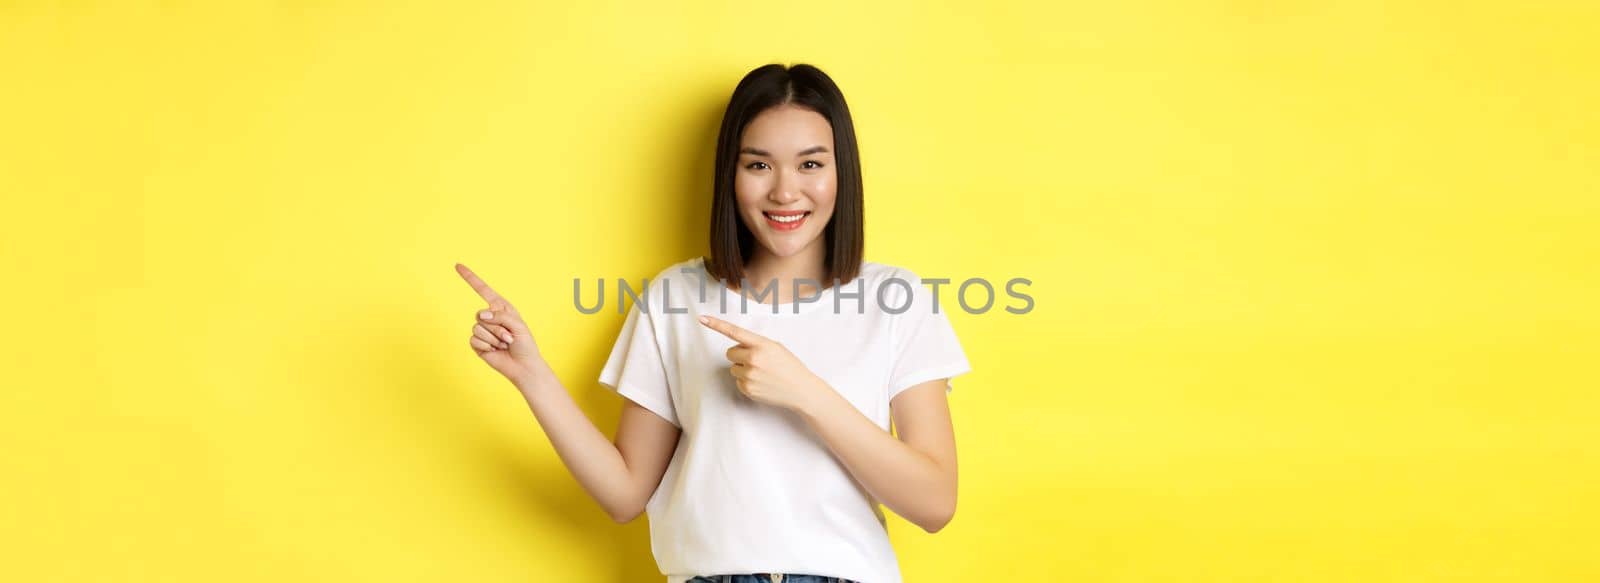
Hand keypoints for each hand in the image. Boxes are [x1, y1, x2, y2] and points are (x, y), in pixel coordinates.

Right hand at [455, 263, 546, 386]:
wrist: (522, 366)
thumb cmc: (524, 344)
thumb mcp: (517, 325)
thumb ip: (499, 316)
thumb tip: (480, 316)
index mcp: (500, 308)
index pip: (482, 289)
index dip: (470, 278)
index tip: (457, 265)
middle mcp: (489, 317)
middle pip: (481, 315)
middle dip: (497, 328)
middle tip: (509, 338)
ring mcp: (482, 330)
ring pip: (478, 328)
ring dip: (494, 339)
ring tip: (504, 345)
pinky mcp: (477, 344)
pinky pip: (475, 340)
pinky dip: (487, 347)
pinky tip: (495, 351)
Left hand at [699, 315, 829, 413]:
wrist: (800, 389)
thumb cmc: (788, 366)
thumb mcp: (775, 347)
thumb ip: (756, 344)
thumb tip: (737, 346)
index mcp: (761, 344)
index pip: (734, 332)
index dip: (716, 324)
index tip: (702, 318)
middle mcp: (753, 359)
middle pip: (730, 352)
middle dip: (739, 356)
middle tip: (756, 361)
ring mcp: (749, 375)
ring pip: (733, 368)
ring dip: (743, 369)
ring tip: (762, 373)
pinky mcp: (747, 389)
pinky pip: (737, 381)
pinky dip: (746, 382)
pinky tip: (761, 383)